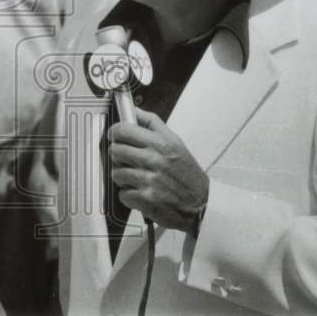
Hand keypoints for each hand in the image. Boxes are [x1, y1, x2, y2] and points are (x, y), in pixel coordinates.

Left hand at [108, 107, 208, 232]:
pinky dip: (129, 196)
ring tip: (136, 179)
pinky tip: (141, 193)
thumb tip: (133, 110)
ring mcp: (149, 179)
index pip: (123, 129)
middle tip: (127, 161)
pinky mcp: (146, 199)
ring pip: (116, 173)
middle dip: (118, 156)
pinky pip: (122, 193)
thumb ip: (152, 123)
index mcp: (161, 142)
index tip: (116, 137)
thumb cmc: (186, 173)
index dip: (115, 133)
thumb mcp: (175, 142)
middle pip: (115, 150)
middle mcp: (154, 158)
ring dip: (122, 177)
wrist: (201, 205)